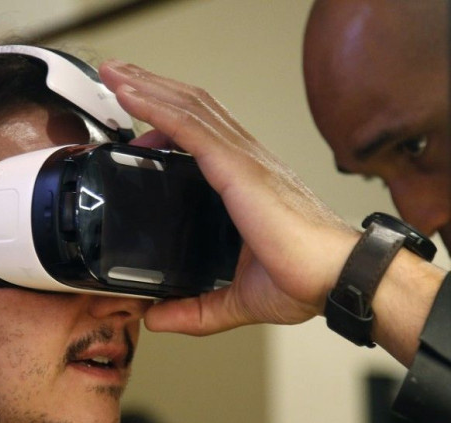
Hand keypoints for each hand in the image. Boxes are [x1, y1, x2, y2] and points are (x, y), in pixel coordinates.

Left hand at [99, 60, 358, 335]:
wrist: (338, 277)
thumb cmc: (305, 278)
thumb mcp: (236, 299)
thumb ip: (195, 309)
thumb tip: (156, 318)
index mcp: (243, 182)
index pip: (199, 135)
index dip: (166, 122)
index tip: (134, 131)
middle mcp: (243, 161)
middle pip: (190, 108)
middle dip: (151, 88)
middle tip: (116, 77)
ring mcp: (241, 159)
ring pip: (187, 107)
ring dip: (147, 87)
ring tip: (114, 74)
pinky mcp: (238, 168)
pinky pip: (189, 127)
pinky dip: (157, 107)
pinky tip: (130, 96)